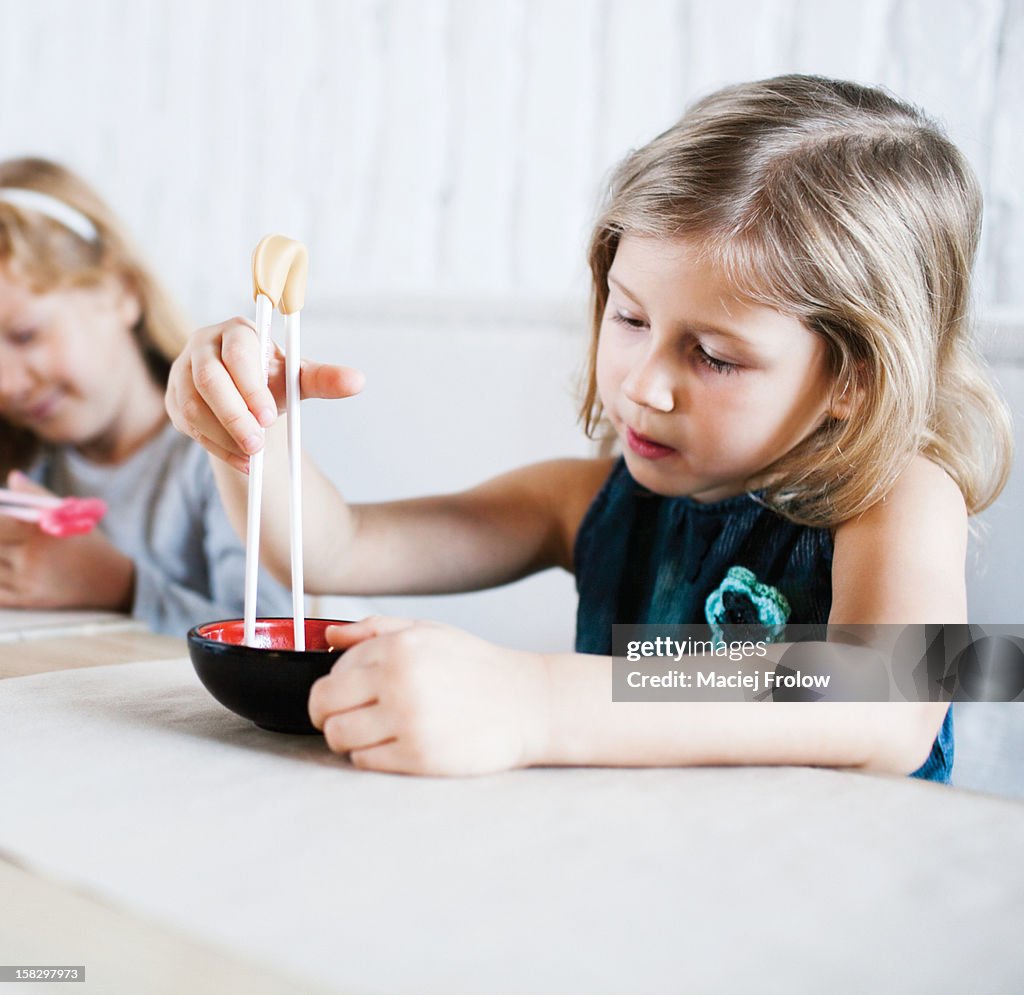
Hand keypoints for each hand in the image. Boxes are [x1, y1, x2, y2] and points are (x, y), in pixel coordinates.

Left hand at [0, 473, 134, 609]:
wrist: (112, 582)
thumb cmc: (87, 543)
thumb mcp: (70, 515)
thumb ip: (36, 495)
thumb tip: (13, 477)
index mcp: (43, 530)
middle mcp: (34, 557)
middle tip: (1, 538)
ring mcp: (29, 581)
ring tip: (4, 552)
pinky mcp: (28, 600)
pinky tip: (4, 571)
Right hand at [164, 317, 365, 470]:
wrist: (246, 396)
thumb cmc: (273, 379)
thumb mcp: (298, 378)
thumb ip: (324, 379)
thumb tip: (358, 381)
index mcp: (237, 331)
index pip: (238, 354)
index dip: (251, 386)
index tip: (269, 417)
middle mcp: (203, 346)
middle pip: (210, 380)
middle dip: (235, 416)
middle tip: (258, 444)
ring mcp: (182, 373)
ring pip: (194, 407)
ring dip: (224, 436)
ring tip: (253, 457)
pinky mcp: (174, 400)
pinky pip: (189, 427)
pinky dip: (217, 448)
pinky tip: (243, 463)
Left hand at [309, 616, 550, 775]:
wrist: (529, 703)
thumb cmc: (478, 668)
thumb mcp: (430, 632)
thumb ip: (377, 629)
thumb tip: (330, 636)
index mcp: (399, 647)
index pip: (333, 671)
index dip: (336, 685)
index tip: (350, 693)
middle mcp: (399, 681)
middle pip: (323, 706)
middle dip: (328, 714)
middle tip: (348, 717)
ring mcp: (408, 721)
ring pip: (339, 736)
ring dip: (349, 737)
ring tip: (375, 732)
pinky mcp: (418, 757)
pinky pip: (365, 761)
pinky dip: (372, 756)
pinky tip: (397, 744)